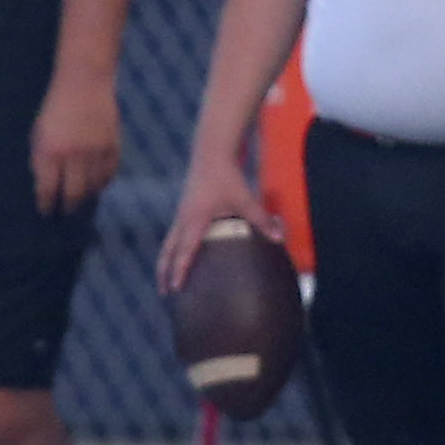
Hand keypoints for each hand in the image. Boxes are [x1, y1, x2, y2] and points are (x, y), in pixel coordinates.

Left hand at [31, 73, 121, 213]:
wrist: (83, 83)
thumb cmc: (55, 109)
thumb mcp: (38, 133)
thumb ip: (40, 160)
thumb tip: (44, 187)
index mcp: (50, 150)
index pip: (48, 189)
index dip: (47, 205)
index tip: (46, 212)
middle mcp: (73, 154)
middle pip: (73, 194)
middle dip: (68, 208)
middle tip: (65, 214)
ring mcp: (95, 151)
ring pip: (93, 188)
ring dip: (86, 198)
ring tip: (81, 202)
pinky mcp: (112, 146)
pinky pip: (108, 175)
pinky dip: (101, 183)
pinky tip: (95, 185)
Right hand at [158, 156, 283, 291]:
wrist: (211, 153)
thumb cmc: (227, 176)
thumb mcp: (245, 199)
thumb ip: (261, 219)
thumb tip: (280, 239)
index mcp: (194, 220)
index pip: (184, 251)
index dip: (179, 271)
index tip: (175, 289)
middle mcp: (183, 219)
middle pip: (168, 250)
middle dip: (164, 272)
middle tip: (165, 292)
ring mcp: (181, 214)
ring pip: (168, 243)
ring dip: (165, 261)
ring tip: (166, 279)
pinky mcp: (184, 209)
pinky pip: (174, 235)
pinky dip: (172, 249)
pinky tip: (179, 256)